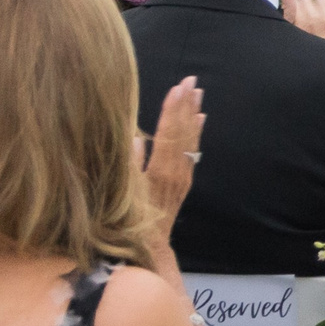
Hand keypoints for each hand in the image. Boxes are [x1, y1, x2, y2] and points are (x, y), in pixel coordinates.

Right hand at [139, 76, 203, 224]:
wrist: (150, 245)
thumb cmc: (129, 220)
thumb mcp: (125, 192)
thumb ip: (130, 164)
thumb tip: (136, 137)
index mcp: (159, 170)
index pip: (168, 132)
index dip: (172, 109)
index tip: (177, 88)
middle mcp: (176, 170)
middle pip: (182, 131)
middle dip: (185, 104)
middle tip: (192, 80)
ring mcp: (183, 175)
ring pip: (190, 139)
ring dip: (193, 114)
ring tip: (198, 93)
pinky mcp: (185, 180)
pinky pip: (192, 151)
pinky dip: (196, 133)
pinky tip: (199, 119)